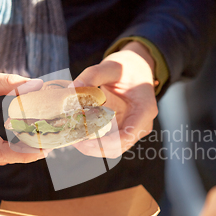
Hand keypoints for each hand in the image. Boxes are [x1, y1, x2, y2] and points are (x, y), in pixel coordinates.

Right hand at [0, 68, 47, 164]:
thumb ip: (9, 82)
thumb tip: (37, 84)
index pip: (0, 151)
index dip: (24, 153)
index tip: (43, 148)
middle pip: (2, 157)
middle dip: (27, 153)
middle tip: (48, 143)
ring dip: (18, 154)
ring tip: (38, 142)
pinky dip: (7, 152)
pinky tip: (21, 142)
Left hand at [72, 41, 157, 157]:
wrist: (138, 68)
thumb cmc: (128, 67)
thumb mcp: (111, 66)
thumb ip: (91, 76)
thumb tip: (72, 90)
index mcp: (144, 110)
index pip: (125, 137)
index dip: (103, 143)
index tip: (82, 140)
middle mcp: (141, 124)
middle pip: (116, 148)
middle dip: (92, 147)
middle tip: (71, 137)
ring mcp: (132, 129)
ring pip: (111, 149)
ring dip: (91, 146)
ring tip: (71, 135)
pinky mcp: (122, 130)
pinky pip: (107, 142)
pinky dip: (92, 140)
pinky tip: (78, 131)